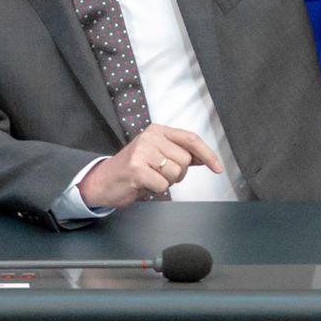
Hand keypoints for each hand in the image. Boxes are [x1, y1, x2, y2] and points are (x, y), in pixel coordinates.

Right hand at [78, 124, 223, 208]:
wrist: (103, 181)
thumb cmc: (132, 169)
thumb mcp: (156, 155)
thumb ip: (179, 154)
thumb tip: (204, 158)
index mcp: (157, 131)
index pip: (190, 139)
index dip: (207, 154)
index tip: (217, 168)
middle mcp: (150, 137)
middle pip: (186, 159)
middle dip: (179, 173)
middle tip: (160, 174)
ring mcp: (142, 151)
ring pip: (176, 173)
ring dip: (167, 182)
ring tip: (151, 178)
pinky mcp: (136, 168)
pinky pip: (162, 185)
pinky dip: (156, 189)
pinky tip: (143, 184)